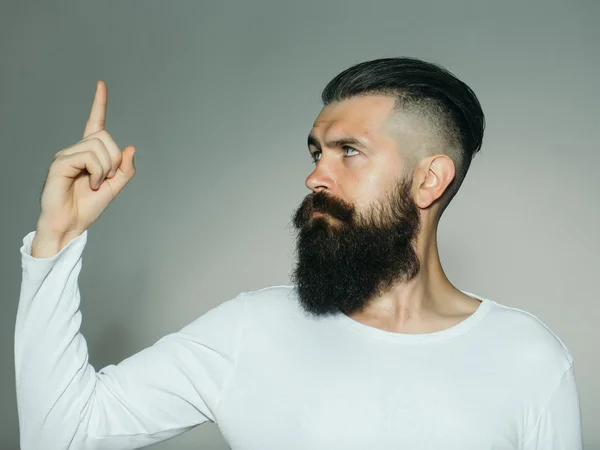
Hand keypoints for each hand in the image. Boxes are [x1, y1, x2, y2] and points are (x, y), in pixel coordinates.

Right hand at [35, 80, 135, 241]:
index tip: (101, 85)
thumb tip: (131, 147)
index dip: (99, 104)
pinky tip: (89, 184)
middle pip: (105, 136)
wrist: (71, 225)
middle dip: (114, 159)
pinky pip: (87, 157)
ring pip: (98, 146)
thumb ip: (125, 169)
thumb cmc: (88, 207)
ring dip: (105, 168)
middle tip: (107, 179)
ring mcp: (67, 155)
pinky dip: (96, 172)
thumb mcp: (115, 187)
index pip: (95, 123)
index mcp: (90, 153)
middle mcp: (77, 149)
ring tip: (96, 184)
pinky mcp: (60, 163)